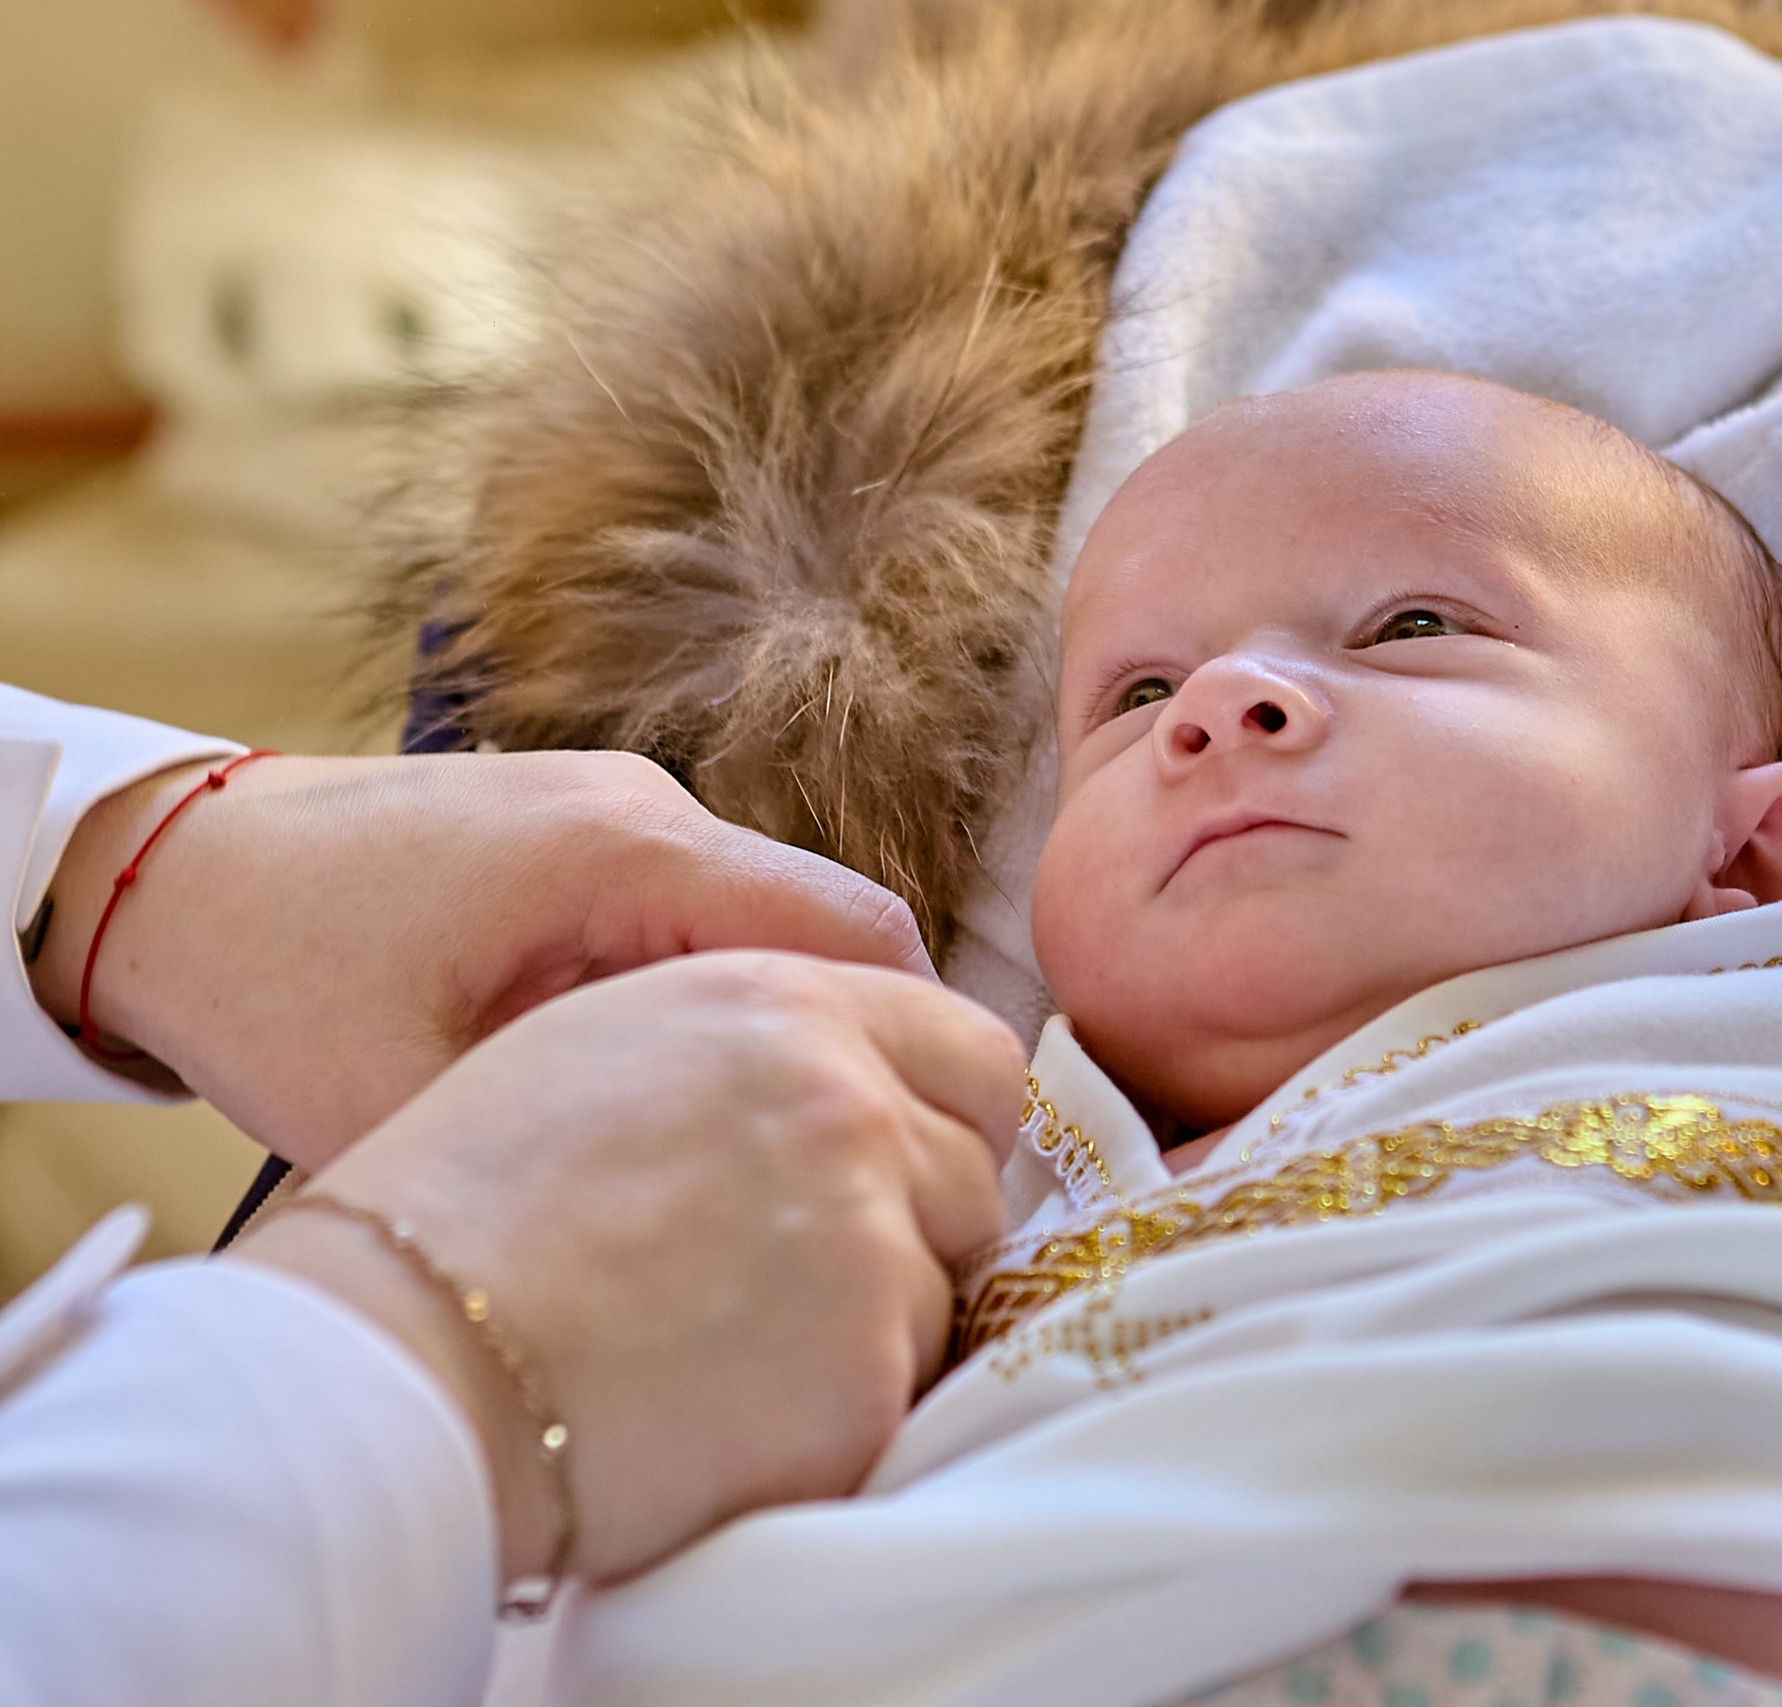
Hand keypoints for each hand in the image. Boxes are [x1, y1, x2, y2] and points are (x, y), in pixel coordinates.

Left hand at [29, 750, 930, 1166]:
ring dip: (783, 1028)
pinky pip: (700, 912)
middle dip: (862, 1049)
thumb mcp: (413, 1100)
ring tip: (762, 1147)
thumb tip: (727, 1239)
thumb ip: (584, 1153)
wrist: (162, 869)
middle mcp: (648, 807)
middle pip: (836, 931)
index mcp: (629, 854)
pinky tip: (672, 1091)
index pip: (861, 936)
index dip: (923, 1045)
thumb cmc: (270, 978)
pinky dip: (714, 998)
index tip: (927, 1154)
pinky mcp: (582, 830)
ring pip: (770, 925)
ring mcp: (617, 807)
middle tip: (859, 1174)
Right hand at [231, 952, 1023, 1582]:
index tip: (908, 1175)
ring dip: (869, 1329)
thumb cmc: (461, 1214)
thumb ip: (756, 1052)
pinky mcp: (870, 1357)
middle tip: (794, 1284)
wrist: (399, 1359)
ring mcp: (871, 1227)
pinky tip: (725, 1414)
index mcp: (782, 1007)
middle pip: (974, 1173)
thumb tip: (864, 1087)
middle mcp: (846, 1098)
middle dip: (916, 1230)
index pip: (970, 1050)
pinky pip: (907, 1392)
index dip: (949, 1121)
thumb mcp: (601, 1052)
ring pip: (944, 1288)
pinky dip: (835, 1416)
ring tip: (722, 1350)